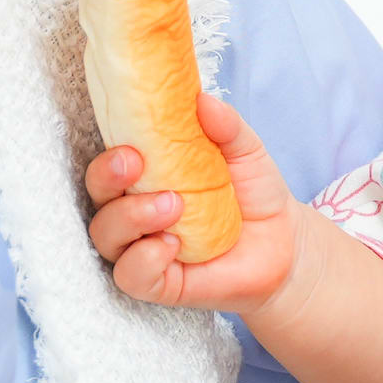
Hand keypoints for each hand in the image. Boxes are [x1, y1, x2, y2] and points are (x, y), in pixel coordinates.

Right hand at [83, 86, 300, 315]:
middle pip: (97, 196)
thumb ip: (226, 125)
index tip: (131, 145)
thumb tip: (202, 100)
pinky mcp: (159, 283)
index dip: (109, 151)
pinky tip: (172, 246)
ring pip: (105, 236)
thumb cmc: (254, 192)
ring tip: (174, 206)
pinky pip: (130, 275)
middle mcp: (136, 209)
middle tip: (137, 165)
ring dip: (130, 217)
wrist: (285, 244)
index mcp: (149, 173)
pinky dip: (143, 259)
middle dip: (106, 177)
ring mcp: (145, 247)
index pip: (110, 160)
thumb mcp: (246, 150)